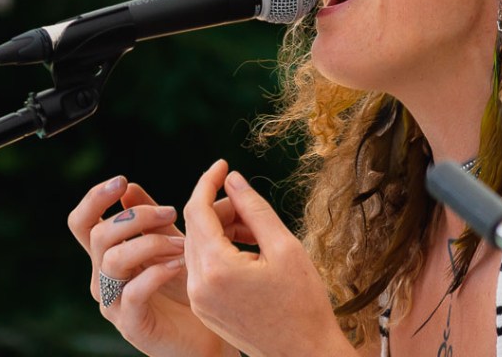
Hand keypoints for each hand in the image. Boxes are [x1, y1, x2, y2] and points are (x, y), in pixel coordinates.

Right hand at [67, 175, 239, 356]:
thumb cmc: (187, 287)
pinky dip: (157, 272)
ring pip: (113, 261)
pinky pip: (132, 293)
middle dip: (136, 216)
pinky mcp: (131, 325)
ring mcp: (113, 304)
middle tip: (171, 212)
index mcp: (107, 255)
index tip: (122, 181)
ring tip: (183, 243)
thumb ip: (151, 218)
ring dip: (151, 243)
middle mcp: (104, 278)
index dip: (94, 199)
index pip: (81, 223)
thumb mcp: (170, 243)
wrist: (207, 335)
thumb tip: (129, 186)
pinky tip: (180, 264)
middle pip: (98, 236)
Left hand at [183, 160, 354, 356]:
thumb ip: (254, 208)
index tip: (222, 163)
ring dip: (221, 229)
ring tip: (256, 231)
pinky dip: (220, 251)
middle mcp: (198, 286)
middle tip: (251, 205)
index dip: (208, 181)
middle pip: (196, 227)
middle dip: (221, 208)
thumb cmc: (302, 303)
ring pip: (199, 247)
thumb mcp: (284, 246)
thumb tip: (232, 178)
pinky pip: (202, 268)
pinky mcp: (204, 310)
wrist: (305, 354)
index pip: (197, 209)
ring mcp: (199, 301)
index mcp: (216, 268)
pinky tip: (249, 252)